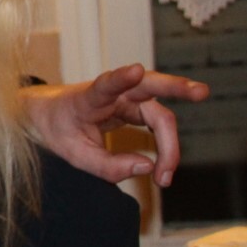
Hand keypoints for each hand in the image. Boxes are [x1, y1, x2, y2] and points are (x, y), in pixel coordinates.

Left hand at [22, 64, 208, 186]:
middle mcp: (110, 93)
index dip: (120, 78)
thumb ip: (107, 166)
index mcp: (86, 98)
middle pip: (148, 86)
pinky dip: (164, 143)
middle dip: (176, 87)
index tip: (135, 70)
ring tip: (166, 176)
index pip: (104, 85)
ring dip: (170, 140)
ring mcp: (124, 98)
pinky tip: (166, 166)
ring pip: (157, 110)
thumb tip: (147, 168)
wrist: (46, 114)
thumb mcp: (73, 155)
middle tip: (201, 93)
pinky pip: (156, 121)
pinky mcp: (133, 108)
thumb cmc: (57, 129)